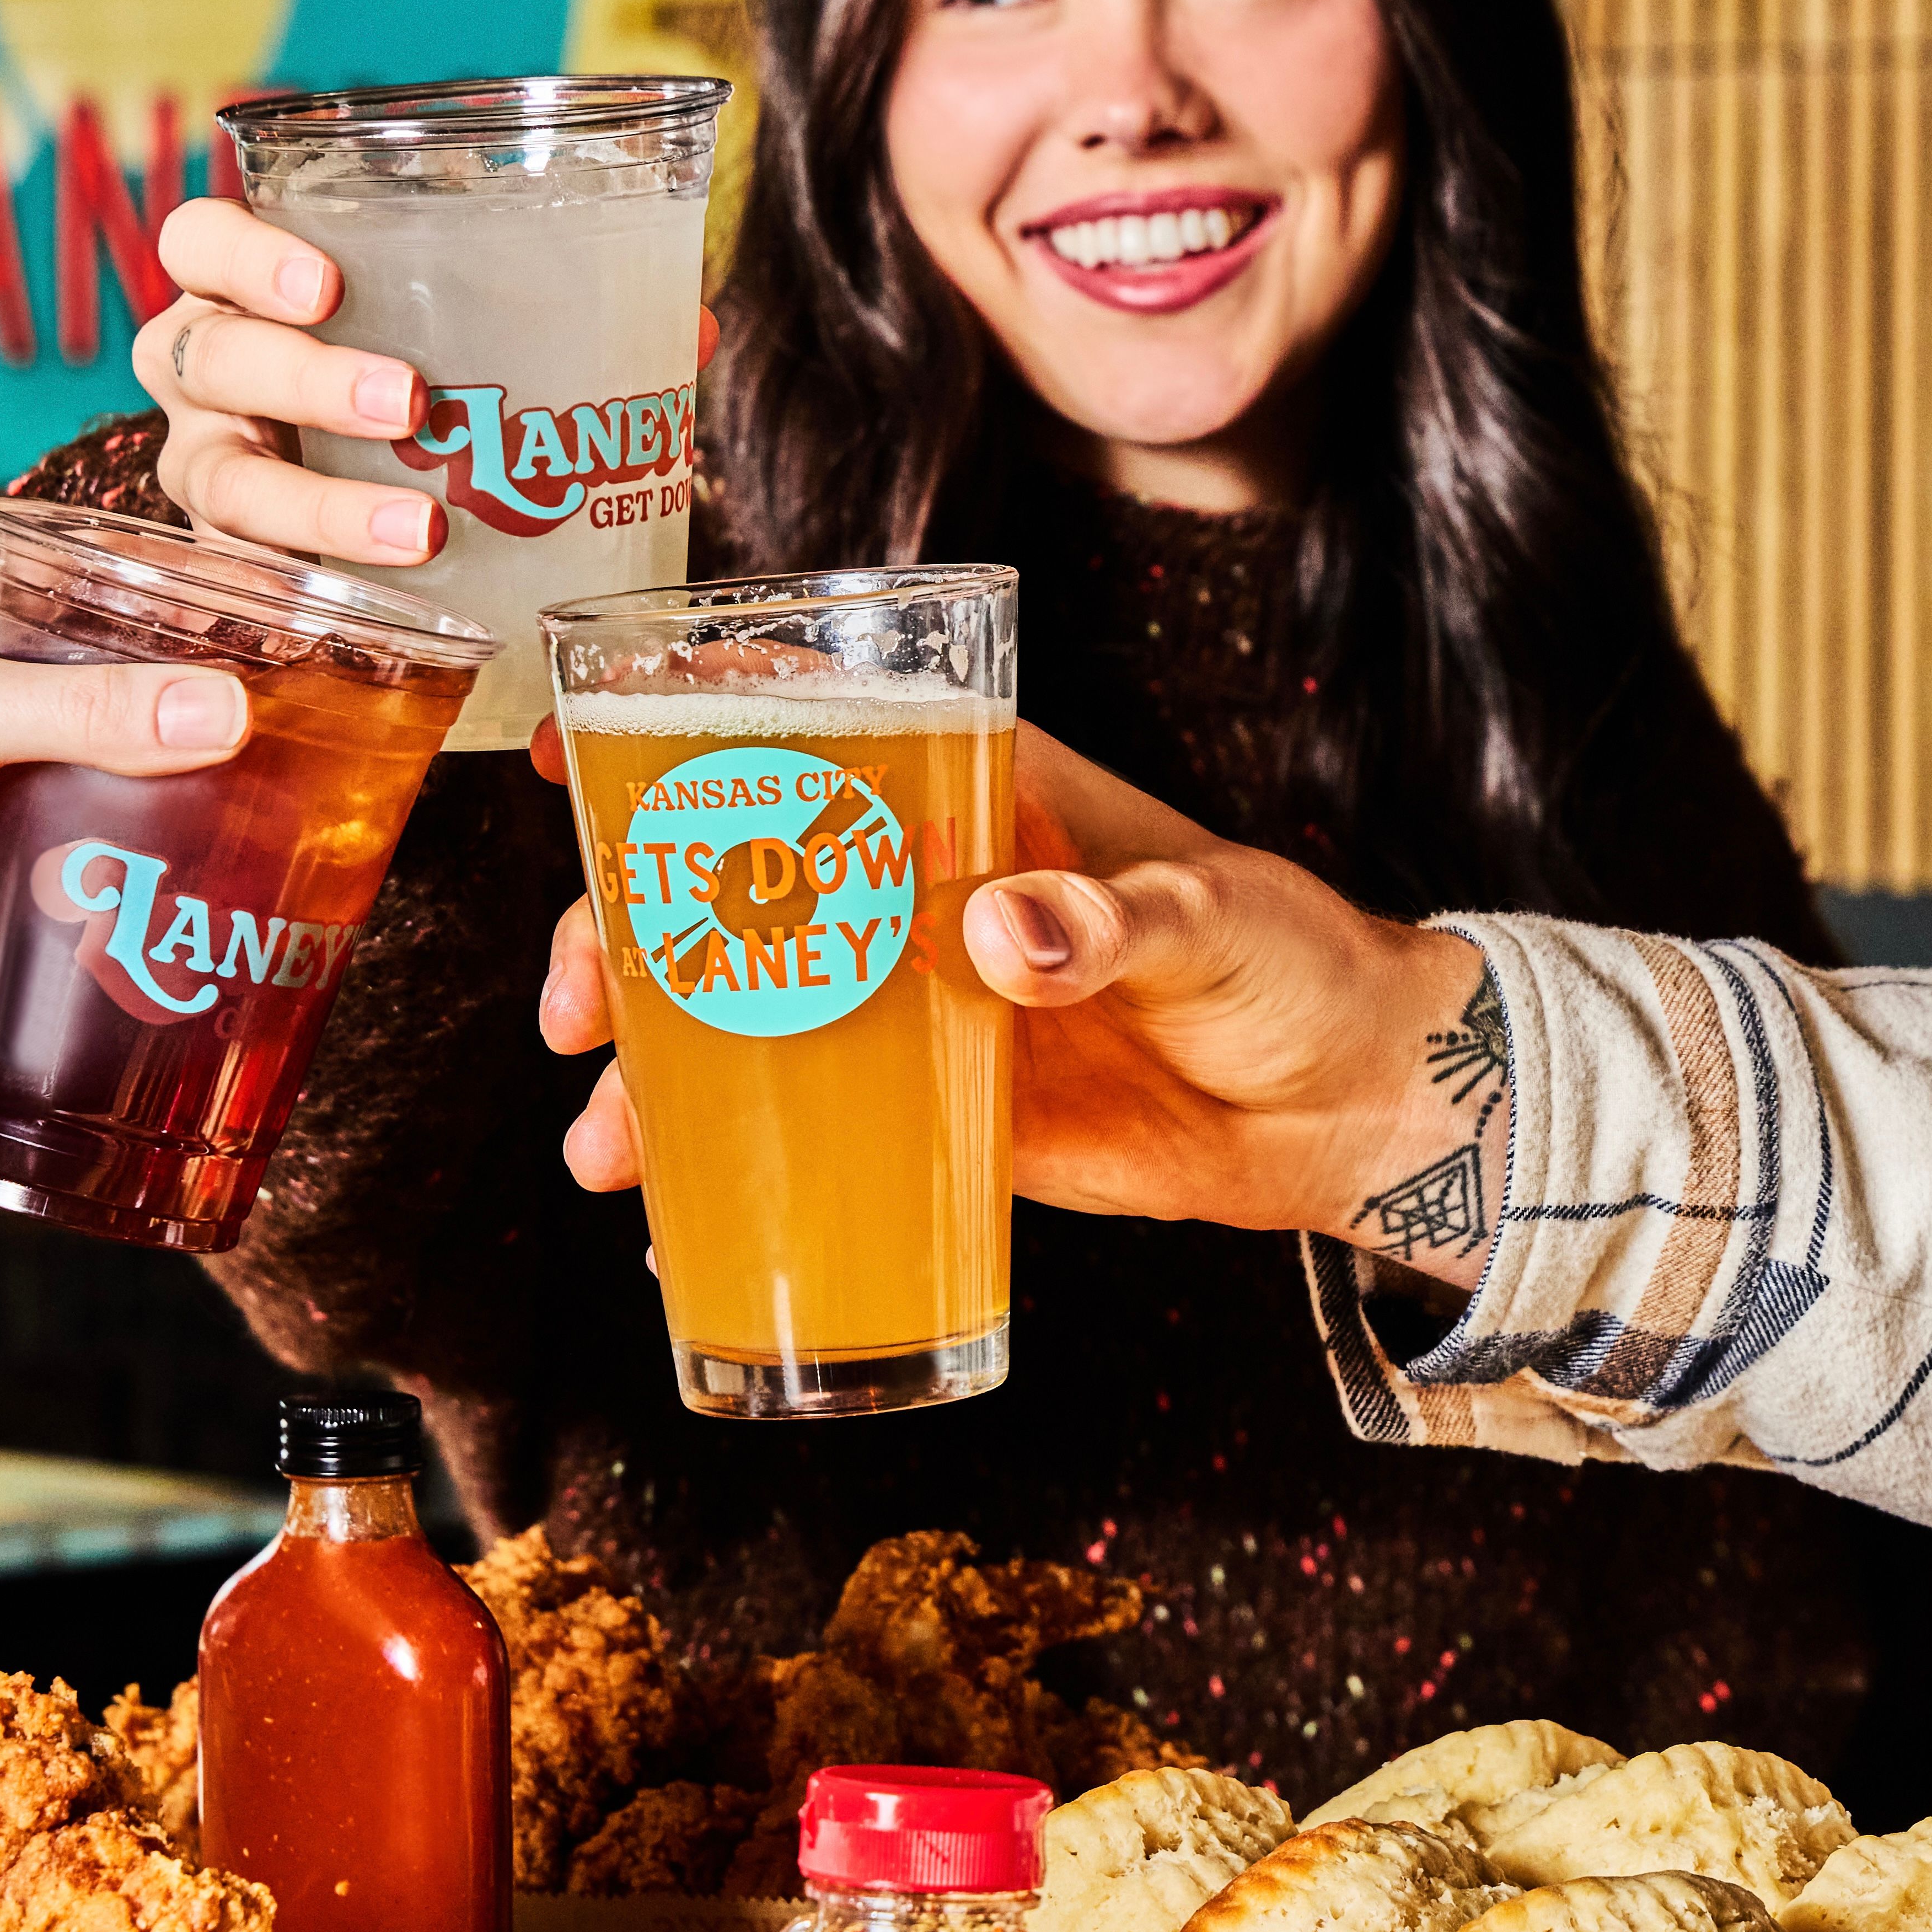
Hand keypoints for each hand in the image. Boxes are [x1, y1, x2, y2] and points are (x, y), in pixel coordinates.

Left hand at [0, 540, 255, 1044]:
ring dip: (164, 813)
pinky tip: (186, 902)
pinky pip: (67, 882)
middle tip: (302, 737)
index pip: (91, 579)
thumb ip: (86, 712)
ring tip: (271, 823)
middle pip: (112, 692)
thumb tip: (225, 712)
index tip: (281, 624)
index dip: (183, 599)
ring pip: (98, 789)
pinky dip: (120, 892)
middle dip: (194, 719)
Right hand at [134, 199, 719, 568]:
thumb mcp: (466, 338)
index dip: (246, 255)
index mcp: (244, 293)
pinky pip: (245, 584)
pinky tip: (376, 613)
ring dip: (322, 505)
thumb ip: (568, 319)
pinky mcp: (231, 564)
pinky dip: (305, 596)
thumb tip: (694, 327)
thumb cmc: (406, 384)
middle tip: (408, 401)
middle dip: (304, 378)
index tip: (325, 284)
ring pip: (222, 482)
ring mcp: (207, 470)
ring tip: (420, 529)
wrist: (349, 503)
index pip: (200, 242)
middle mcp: (206, 377)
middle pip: (210, 358)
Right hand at [542, 724, 1490, 1265]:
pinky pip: (812, 1123)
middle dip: (625, 929)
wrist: (1357, 1108)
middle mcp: (928, 883)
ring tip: (603, 1137)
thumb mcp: (1214, 922)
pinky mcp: (941, 1106)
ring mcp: (921, 998)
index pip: (816, 721)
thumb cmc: (1299, 967)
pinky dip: (730, 1160)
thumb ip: (1109, 923)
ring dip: (654, 1062)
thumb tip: (1001, 934)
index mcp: (985, 786)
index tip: (574, 757)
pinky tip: (665, 1210)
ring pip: (747, 1007)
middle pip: (732, 877)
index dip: (685, 724)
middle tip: (578, 1004)